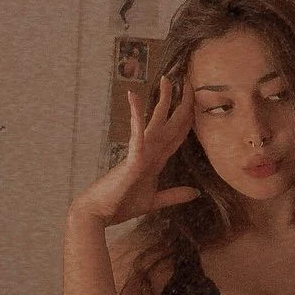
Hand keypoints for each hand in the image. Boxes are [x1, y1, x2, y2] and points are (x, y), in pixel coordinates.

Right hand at [67, 75, 199, 227]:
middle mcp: (150, 151)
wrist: (98, 214)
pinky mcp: (132, 158)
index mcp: (156, 159)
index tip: (196, 100)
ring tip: (167, 79)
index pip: (178, 134)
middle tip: (189, 80)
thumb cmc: (120, 206)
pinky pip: (137, 134)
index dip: (189, 117)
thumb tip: (195, 192)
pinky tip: (135, 97)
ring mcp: (141, 152)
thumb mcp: (154, 201)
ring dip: (163, 100)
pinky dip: (137, 116)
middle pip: (173, 123)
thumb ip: (173, 195)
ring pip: (157, 122)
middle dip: (184, 102)